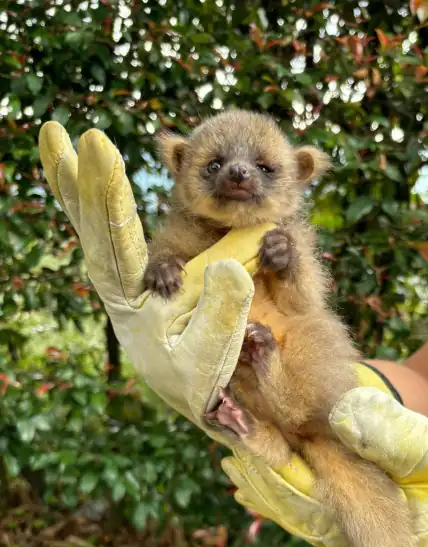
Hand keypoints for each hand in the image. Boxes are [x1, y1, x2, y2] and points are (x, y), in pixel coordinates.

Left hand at [38, 121, 273, 444]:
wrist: (190, 390)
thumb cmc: (198, 376)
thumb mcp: (211, 355)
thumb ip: (220, 316)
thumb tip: (231, 266)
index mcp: (130, 302)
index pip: (113, 244)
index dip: (106, 195)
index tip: (96, 149)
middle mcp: (117, 283)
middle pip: (91, 226)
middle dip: (77, 178)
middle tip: (57, 132)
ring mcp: (123, 274)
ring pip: (93, 222)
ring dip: (74, 179)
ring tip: (53, 136)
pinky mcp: (136, 270)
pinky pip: (111, 227)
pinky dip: (96, 195)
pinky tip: (86, 166)